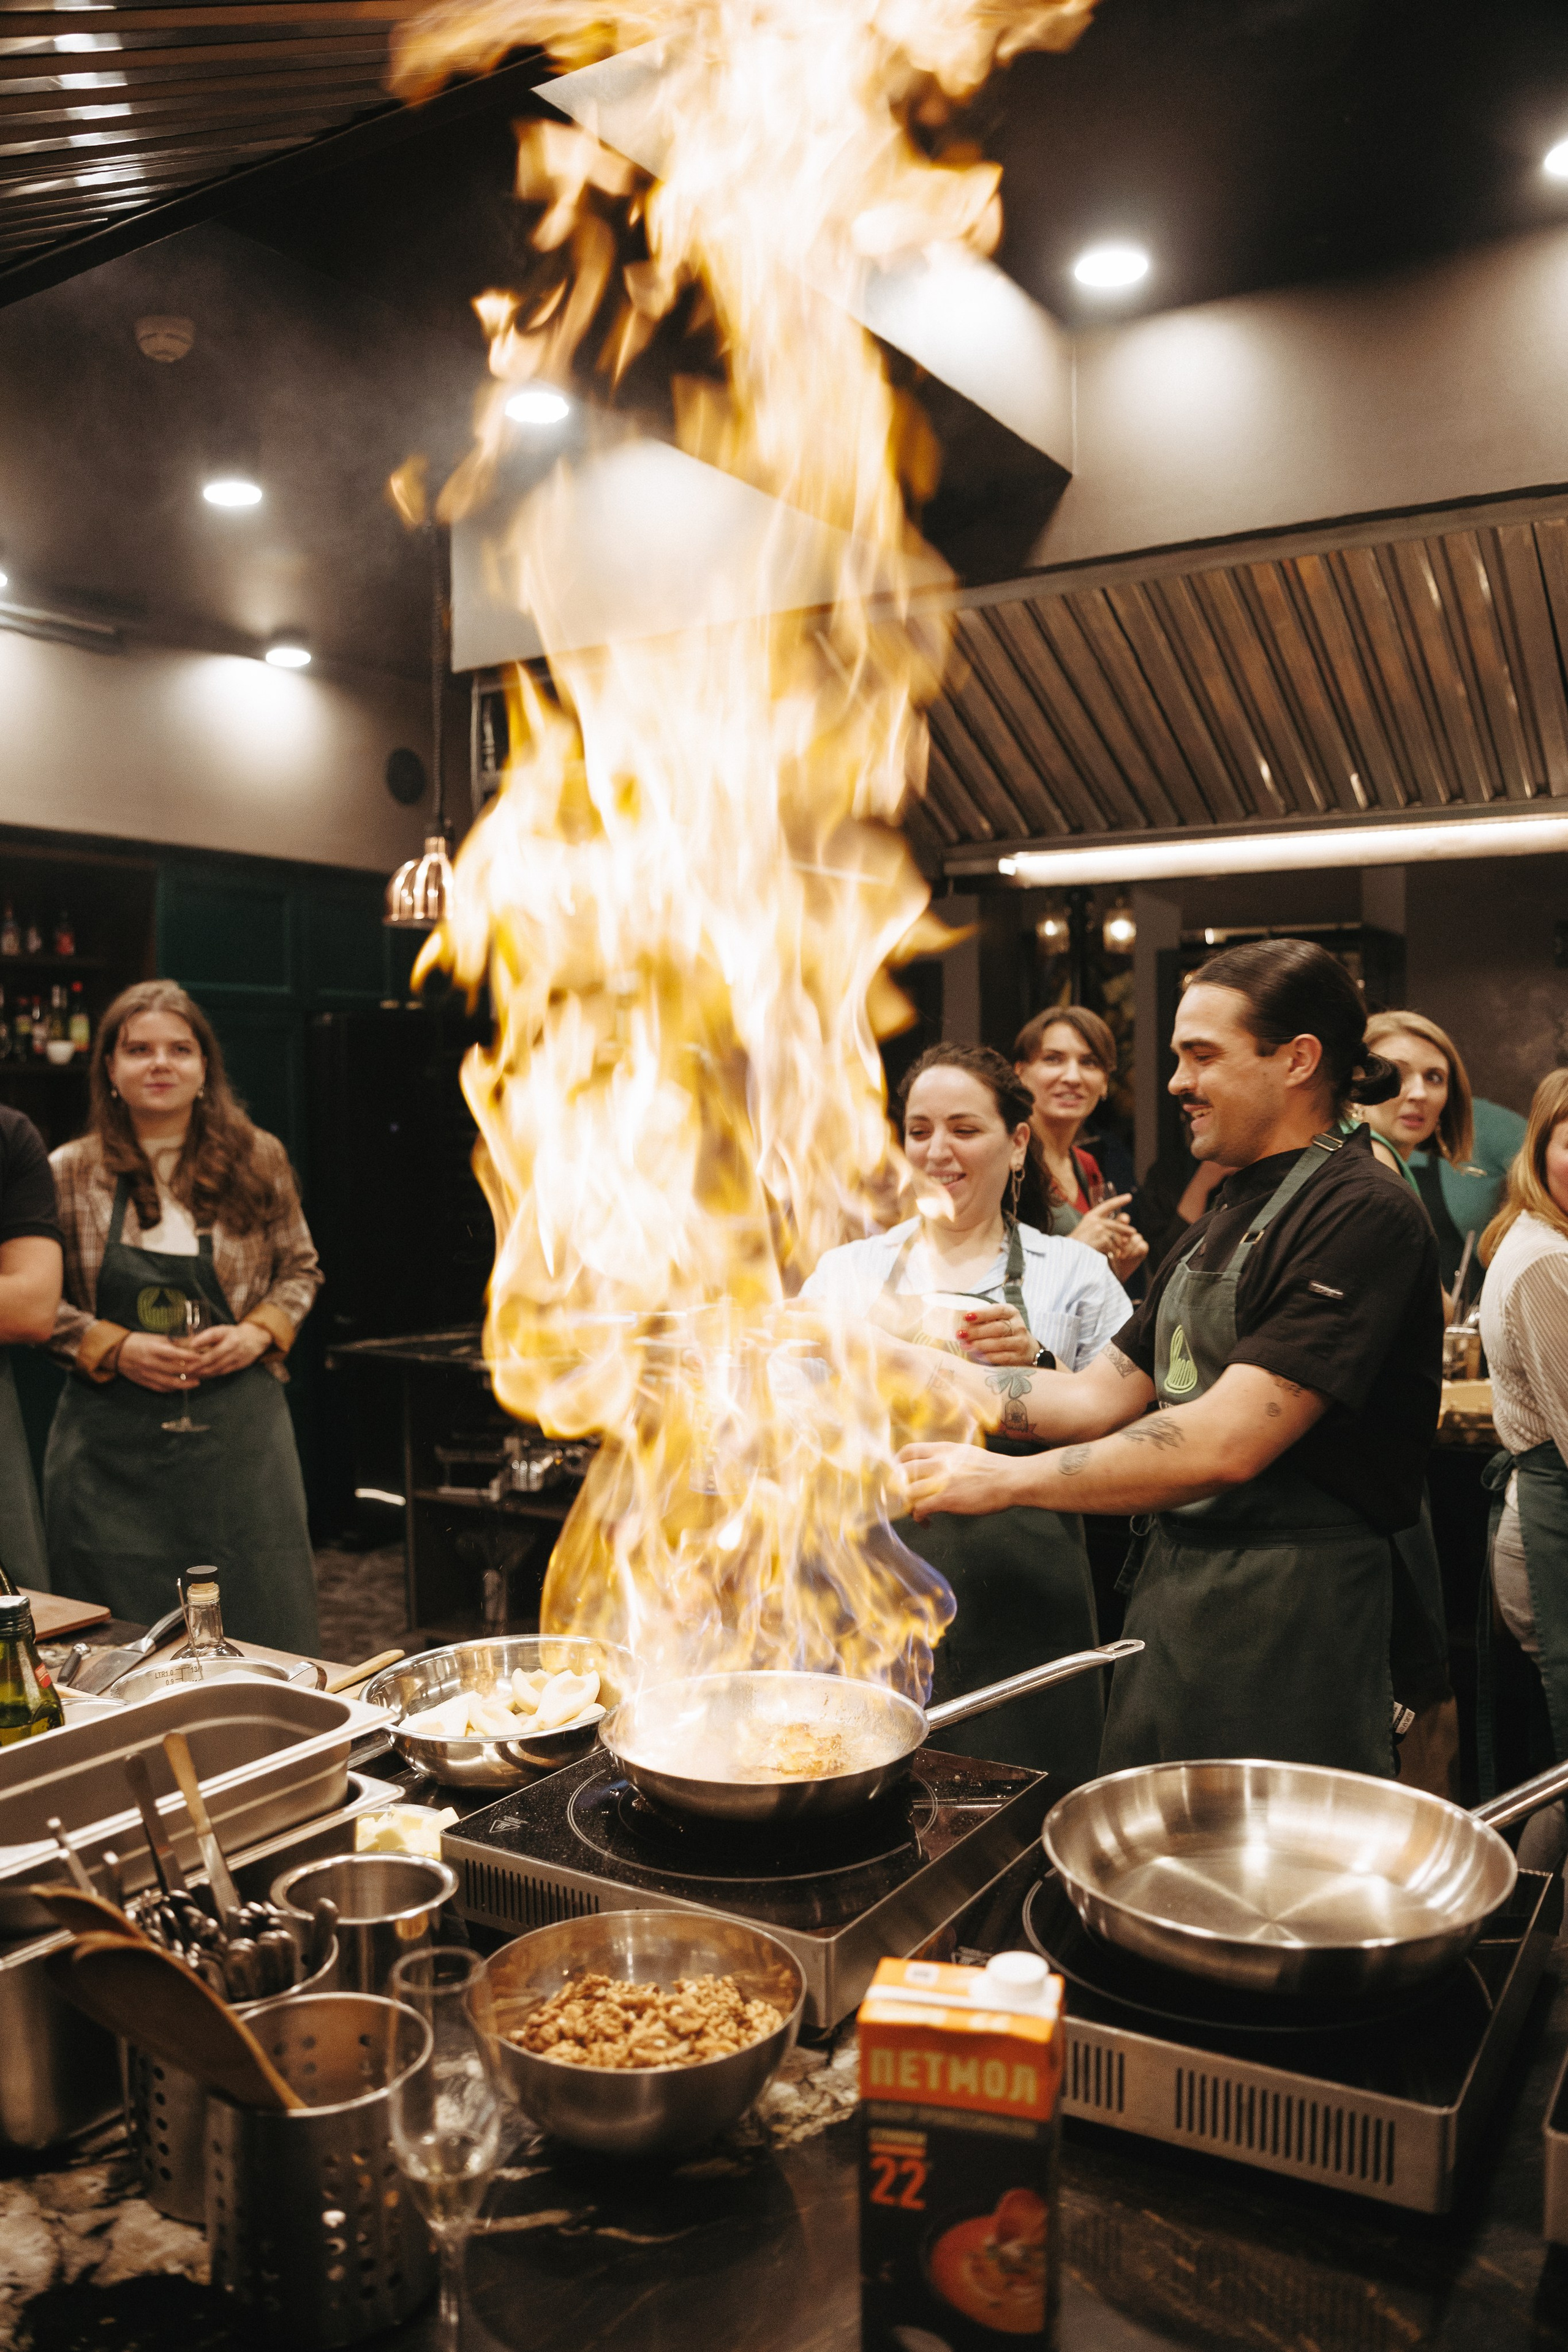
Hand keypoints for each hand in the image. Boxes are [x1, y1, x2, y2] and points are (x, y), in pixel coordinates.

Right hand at [117, 1333, 204, 1392]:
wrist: (116, 1353)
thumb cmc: (138, 1342)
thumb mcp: (154, 1338)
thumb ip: (172, 1342)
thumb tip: (192, 1341)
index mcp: (153, 1349)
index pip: (174, 1354)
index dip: (189, 1356)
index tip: (201, 1357)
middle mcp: (150, 1363)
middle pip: (175, 1370)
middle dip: (192, 1371)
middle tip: (204, 1370)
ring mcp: (147, 1374)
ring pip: (170, 1383)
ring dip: (185, 1384)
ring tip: (197, 1382)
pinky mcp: (145, 1382)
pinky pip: (162, 1388)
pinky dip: (173, 1388)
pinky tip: (182, 1386)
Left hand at [184, 1322, 272, 1376]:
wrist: (256, 1338)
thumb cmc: (233, 1334)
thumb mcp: (221, 1330)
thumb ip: (206, 1337)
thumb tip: (188, 1344)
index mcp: (226, 1332)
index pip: (214, 1334)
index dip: (202, 1339)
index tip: (191, 1345)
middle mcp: (233, 1343)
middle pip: (214, 1355)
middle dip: (199, 1363)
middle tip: (187, 1368)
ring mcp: (237, 1355)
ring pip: (218, 1366)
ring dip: (203, 1371)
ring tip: (191, 1374)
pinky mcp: (239, 1365)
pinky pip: (222, 1372)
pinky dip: (211, 1375)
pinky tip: (202, 1376)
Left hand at [898, 1441, 1019, 1519]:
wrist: (1011, 1479)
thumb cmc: (994, 1470)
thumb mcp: (966, 1454)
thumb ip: (948, 1458)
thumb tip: (936, 1468)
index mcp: (943, 1449)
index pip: (908, 1451)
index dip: (897, 1464)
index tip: (897, 1476)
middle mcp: (938, 1462)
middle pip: (901, 1472)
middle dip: (896, 1487)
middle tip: (901, 1498)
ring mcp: (941, 1480)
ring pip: (907, 1492)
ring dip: (908, 1505)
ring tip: (917, 1513)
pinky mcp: (946, 1498)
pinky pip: (919, 1508)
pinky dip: (918, 1517)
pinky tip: (927, 1522)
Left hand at [956, 1302, 1036, 1366]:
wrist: (1027, 1350)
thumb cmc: (1006, 1332)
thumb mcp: (999, 1321)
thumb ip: (984, 1320)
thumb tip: (962, 1323)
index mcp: (1011, 1313)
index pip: (998, 1310)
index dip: (982, 1313)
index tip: (966, 1317)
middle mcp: (1018, 1326)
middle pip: (997, 1328)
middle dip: (977, 1331)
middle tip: (960, 1335)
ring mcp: (1021, 1342)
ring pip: (1000, 1343)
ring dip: (980, 1345)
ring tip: (965, 1346)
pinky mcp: (1020, 1357)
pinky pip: (1003, 1357)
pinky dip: (989, 1356)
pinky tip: (977, 1355)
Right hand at [1072, 1194, 1149, 1281]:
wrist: (1068, 1255)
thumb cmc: (1076, 1246)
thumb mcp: (1086, 1231)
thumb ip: (1099, 1228)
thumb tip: (1118, 1232)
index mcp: (1090, 1216)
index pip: (1107, 1205)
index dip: (1119, 1200)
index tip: (1129, 1197)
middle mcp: (1095, 1220)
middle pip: (1116, 1224)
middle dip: (1126, 1229)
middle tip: (1134, 1232)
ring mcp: (1099, 1229)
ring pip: (1116, 1237)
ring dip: (1117, 1246)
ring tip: (1114, 1252)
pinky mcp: (1102, 1238)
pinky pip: (1113, 1246)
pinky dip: (1112, 1252)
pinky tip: (1108, 1256)